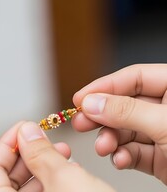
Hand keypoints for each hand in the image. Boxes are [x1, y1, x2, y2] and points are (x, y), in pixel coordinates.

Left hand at [0, 121, 113, 190]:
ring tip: (62, 152)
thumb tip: (26, 132)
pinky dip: (52, 184)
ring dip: (42, 167)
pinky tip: (70, 171)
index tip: (21, 128)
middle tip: (42, 138)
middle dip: (27, 154)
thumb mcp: (66, 181)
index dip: (5, 144)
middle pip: (5, 180)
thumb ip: (40, 153)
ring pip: (25, 191)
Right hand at [72, 64, 166, 184]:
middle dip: (103, 116)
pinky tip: (121, 160)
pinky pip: (135, 152)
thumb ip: (127, 111)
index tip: (80, 98)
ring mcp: (165, 135)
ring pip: (126, 131)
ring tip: (104, 148)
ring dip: (111, 140)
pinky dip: (124, 157)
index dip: (105, 86)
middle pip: (125, 105)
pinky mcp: (162, 158)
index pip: (135, 78)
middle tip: (80, 123)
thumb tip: (92, 102)